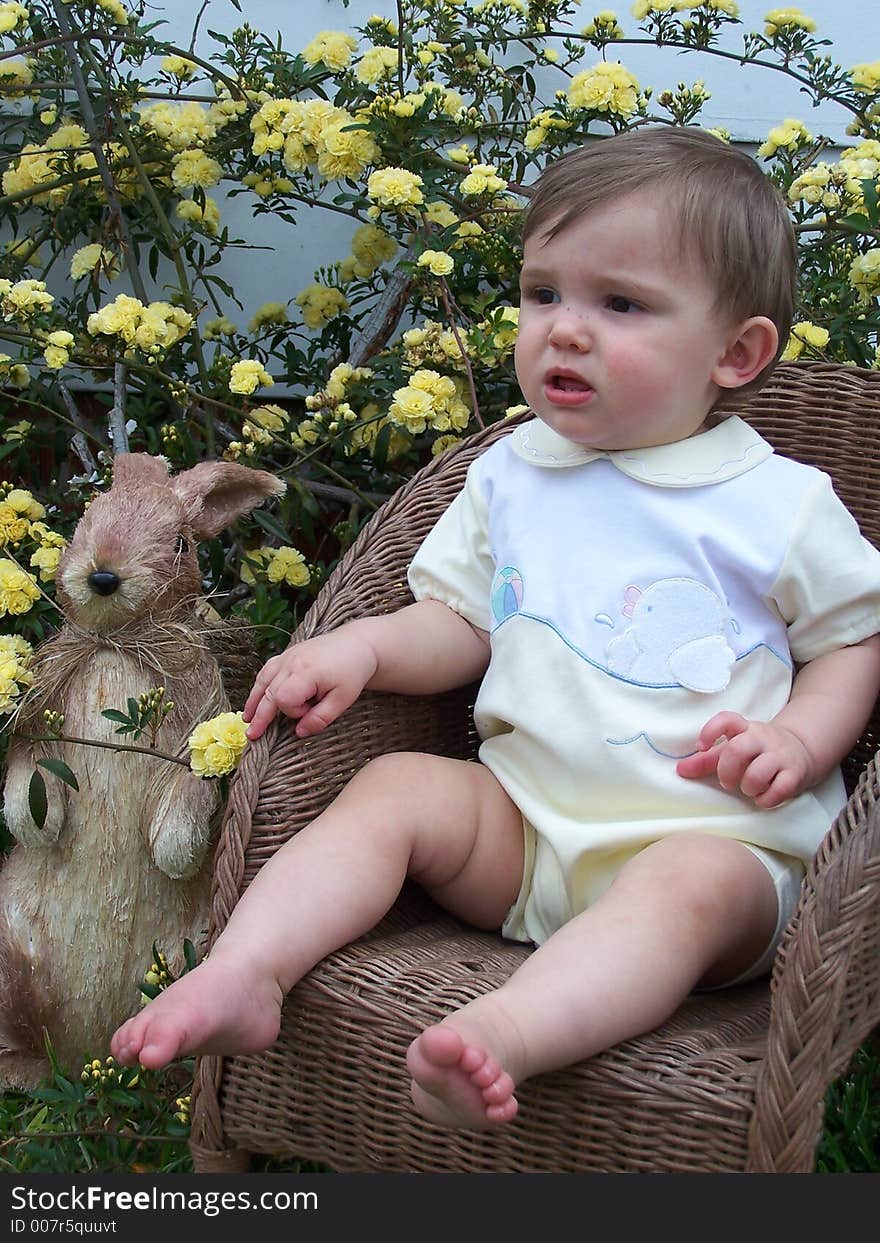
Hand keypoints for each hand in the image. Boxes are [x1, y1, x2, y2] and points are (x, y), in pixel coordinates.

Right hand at [242, 627, 377, 741]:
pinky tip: (256, 698)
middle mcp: (291, 662)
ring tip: (248, 719)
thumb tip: (300, 732)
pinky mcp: (287, 654)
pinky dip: (259, 686)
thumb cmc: (352, 671)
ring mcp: (286, 656)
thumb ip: (321, 717)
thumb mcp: (343, 699)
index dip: (293, 712)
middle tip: (252, 736)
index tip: (308, 712)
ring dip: (254, 701)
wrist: (357, 643)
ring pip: (263, 681)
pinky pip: (267, 671)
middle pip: (268, 692)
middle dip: (260, 715)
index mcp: (305, 672)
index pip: (284, 699)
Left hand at [676, 711, 814, 808]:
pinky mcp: (795, 773)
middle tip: (727, 782)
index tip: (701, 746)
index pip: (727, 719)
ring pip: (758, 772)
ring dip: (747, 788)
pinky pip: (779, 790)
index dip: (710, 731)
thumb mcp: (734, 749)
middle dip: (726, 771)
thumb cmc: (758, 751)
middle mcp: (762, 738)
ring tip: (748, 789)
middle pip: (737, 749)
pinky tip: (763, 798)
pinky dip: (766, 799)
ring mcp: (781, 755)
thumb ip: (707, 760)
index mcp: (744, 729)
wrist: (802, 749)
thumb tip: (679, 770)